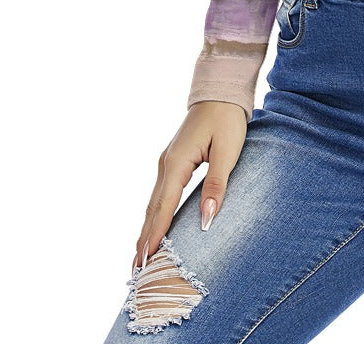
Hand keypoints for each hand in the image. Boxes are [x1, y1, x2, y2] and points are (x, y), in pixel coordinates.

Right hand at [130, 101, 248, 275]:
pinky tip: (153, 227)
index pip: (163, 207)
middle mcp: (166, 164)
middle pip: (152, 209)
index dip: (155, 235)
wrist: (220, 93)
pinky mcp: (173, 162)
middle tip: (135, 270)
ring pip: (154, 202)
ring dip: (147, 229)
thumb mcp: (227, 152)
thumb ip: (217, 185)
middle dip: (144, 239)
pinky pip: (160, 194)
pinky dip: (154, 214)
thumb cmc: (227, 120)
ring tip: (140, 256)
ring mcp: (167, 163)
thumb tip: (207, 219)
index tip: (146, 261)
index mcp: (177, 163)